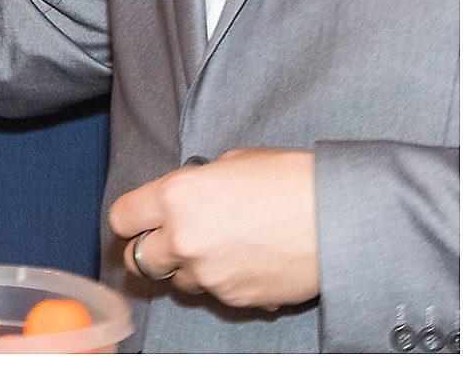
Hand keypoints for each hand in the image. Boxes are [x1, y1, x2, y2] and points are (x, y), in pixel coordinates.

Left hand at [108, 148, 318, 309]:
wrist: (340, 218)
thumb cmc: (291, 181)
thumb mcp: (231, 163)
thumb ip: (196, 184)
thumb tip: (188, 197)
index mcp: (175, 197)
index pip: (122, 218)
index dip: (131, 218)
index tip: (139, 219)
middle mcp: (183, 239)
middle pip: (139, 259)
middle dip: (152, 250)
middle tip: (171, 241)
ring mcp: (209, 274)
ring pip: (177, 281)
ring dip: (188, 269)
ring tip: (219, 249)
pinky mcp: (235, 299)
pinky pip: (215, 295)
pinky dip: (223, 283)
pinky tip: (247, 263)